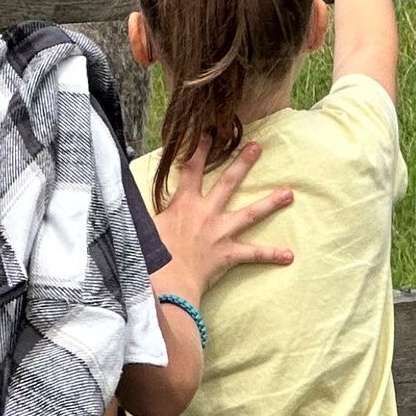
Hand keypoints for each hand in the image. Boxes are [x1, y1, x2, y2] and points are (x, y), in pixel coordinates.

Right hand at [148, 141, 297, 302]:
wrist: (166, 281)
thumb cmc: (151, 255)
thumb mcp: (143, 226)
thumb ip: (144, 210)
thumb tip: (126, 195)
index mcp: (184, 204)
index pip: (191, 170)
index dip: (200, 151)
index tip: (209, 134)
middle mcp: (206, 213)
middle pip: (228, 183)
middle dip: (243, 163)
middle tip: (257, 146)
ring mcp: (221, 232)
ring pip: (250, 214)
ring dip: (270, 202)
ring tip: (289, 193)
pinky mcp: (229, 254)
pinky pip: (254, 254)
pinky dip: (271, 255)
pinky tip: (289, 255)